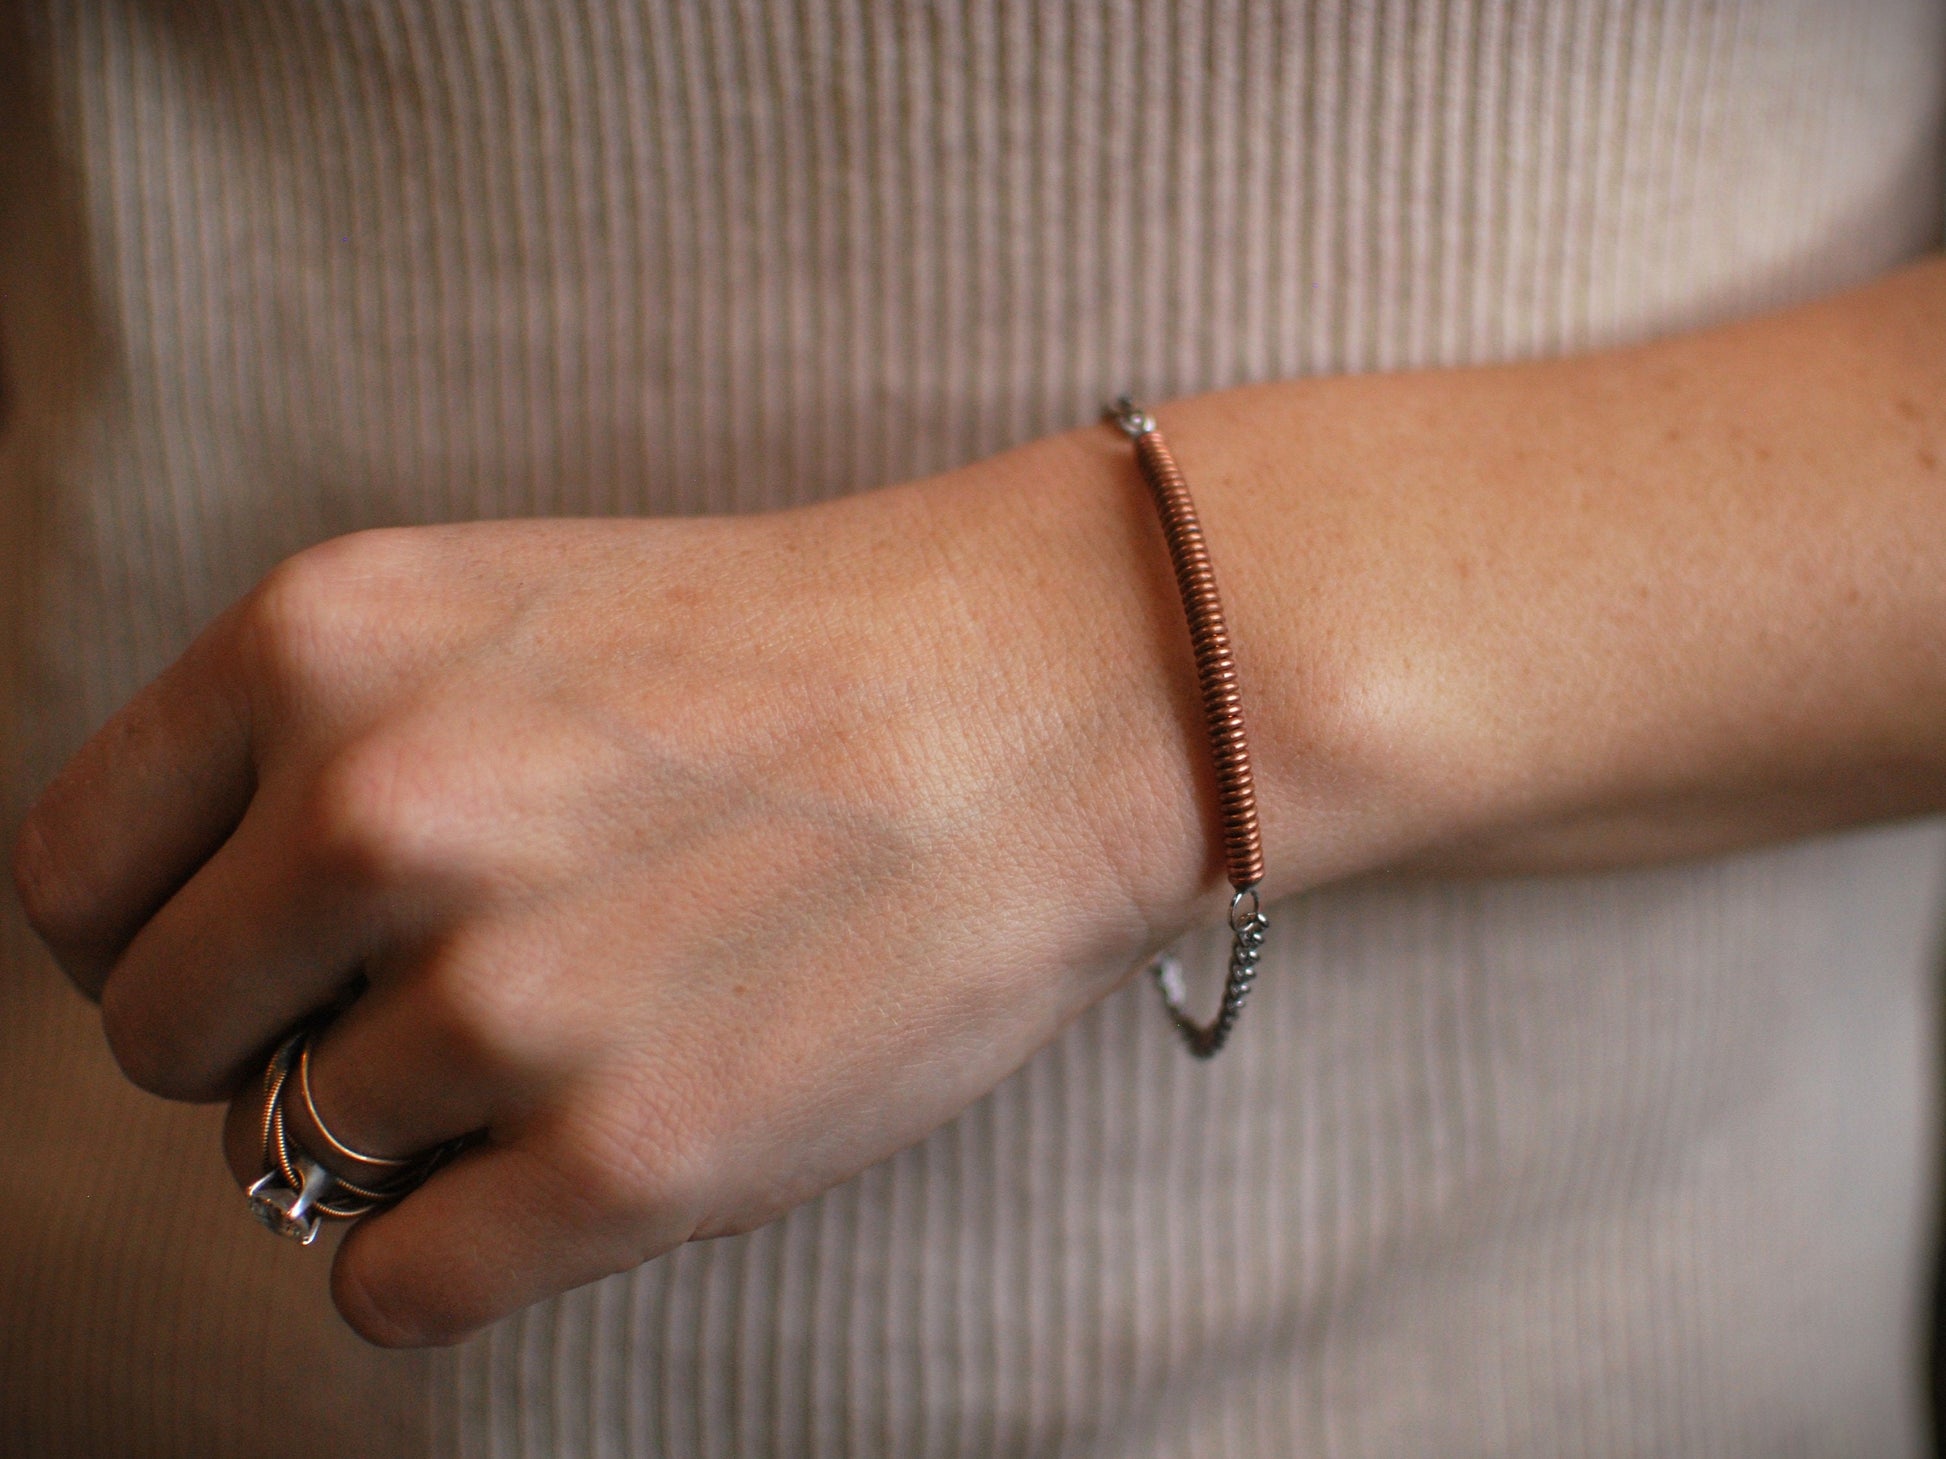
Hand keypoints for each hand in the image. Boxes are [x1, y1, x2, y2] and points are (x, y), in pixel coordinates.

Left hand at [11, 442, 1226, 1344]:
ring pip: (289, 1166)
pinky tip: (568, 1162)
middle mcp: (377, 810)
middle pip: (164, 1041)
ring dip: (405, 1135)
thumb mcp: (505, 611)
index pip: (73, 882)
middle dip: (274, 1043)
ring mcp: (500, 997)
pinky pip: (390, 1292)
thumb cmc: (792, 656)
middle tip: (438, 1006)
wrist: (1048, 694)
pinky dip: (453, 1254)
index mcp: (322, 640)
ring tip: (571, 1044)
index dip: (162, 941)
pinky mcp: (625, 1161)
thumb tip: (203, 939)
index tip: (266, 959)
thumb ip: (316, 744)